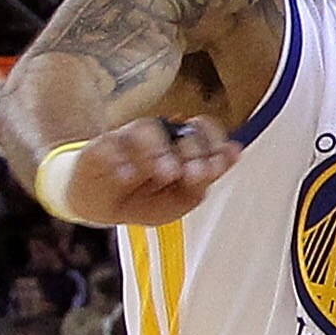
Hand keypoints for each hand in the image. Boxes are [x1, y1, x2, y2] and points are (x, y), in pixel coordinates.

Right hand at [52, 117, 237, 227]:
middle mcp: (158, 136)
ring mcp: (129, 138)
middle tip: (193, 174)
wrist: (103, 205)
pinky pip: (111, 146)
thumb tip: (235, 151)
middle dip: (193, 151)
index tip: (216, 166)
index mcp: (181, 145)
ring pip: (147, 130)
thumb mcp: (180, 199)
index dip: (214, 144)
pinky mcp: (100, 147)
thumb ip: (203, 179)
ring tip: (167, 174)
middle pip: (180, 130)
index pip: (204, 129)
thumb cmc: (146, 199)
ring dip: (160, 152)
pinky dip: (120, 161)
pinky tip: (128, 177)